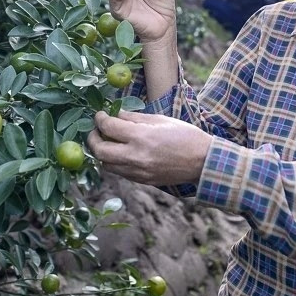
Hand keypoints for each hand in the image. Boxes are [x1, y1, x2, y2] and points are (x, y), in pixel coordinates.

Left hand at [87, 110, 210, 185]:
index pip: (108, 127)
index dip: (100, 119)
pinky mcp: (142, 181)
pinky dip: (114, 162)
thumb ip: (135, 118)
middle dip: (93, 138)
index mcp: (141, 137)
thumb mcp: (161, 120)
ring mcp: (138, 171)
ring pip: (106, 164)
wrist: (203, 162)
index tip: (100, 114)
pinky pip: (119, 172)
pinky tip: (121, 153)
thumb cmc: (185, 136)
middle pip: (100, 150)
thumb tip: (116, 114)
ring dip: (102, 152)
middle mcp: (136, 156)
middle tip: (96, 130)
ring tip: (107, 141)